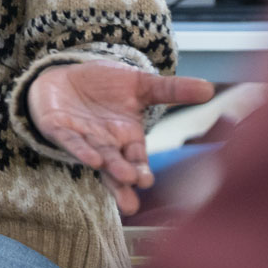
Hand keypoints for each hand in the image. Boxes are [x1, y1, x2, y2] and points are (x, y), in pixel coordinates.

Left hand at [26, 62, 213, 215]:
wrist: (65, 75)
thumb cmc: (104, 85)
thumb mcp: (140, 84)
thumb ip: (172, 90)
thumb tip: (210, 88)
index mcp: (127, 138)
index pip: (137, 159)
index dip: (141, 171)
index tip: (147, 181)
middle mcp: (106, 144)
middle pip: (117, 166)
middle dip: (125, 179)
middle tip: (134, 192)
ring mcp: (81, 138)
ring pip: (96, 156)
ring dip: (107, 167)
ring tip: (121, 178)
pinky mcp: (58, 129)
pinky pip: (69, 141)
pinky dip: (79, 150)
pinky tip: (92, 159)